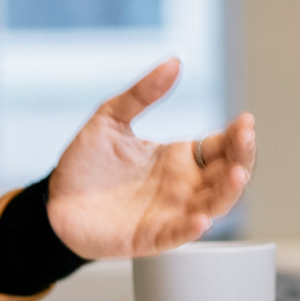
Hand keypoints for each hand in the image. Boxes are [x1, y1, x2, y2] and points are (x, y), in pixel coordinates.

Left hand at [44, 59, 255, 260]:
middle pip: (226, 174)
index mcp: (178, 157)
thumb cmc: (85, 164)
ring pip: (212, 206)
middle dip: (242, 158)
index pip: (221, 146)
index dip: (238, 136)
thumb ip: (142, 93)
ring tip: (237, 175)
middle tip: (246, 139)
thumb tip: (174, 62)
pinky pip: (177, 235)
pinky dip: (191, 228)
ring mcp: (169, 213)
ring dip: (228, 192)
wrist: (53, 201)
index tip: (245, 121)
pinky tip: (201, 218)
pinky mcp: (149, 237)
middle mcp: (181, 186)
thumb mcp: (110, 118)